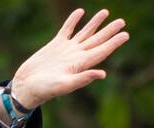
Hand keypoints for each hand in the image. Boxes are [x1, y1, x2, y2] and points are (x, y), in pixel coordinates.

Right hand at [10, 8, 129, 109]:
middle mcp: (77, 55)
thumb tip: (103, 74)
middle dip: (110, 31)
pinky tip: (81, 12)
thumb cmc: (45, 89)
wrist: (27, 86)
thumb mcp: (65, 85)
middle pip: (97, 40)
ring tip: (106, 12)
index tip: (126, 35)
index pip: (102, 51)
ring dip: (95, 23)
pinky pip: (67, 29)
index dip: (114, 43)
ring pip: (85, 32)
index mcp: (81, 64)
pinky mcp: (55, 45)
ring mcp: (67, 49)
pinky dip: (74, 20)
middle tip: (122, 22)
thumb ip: (83, 79)